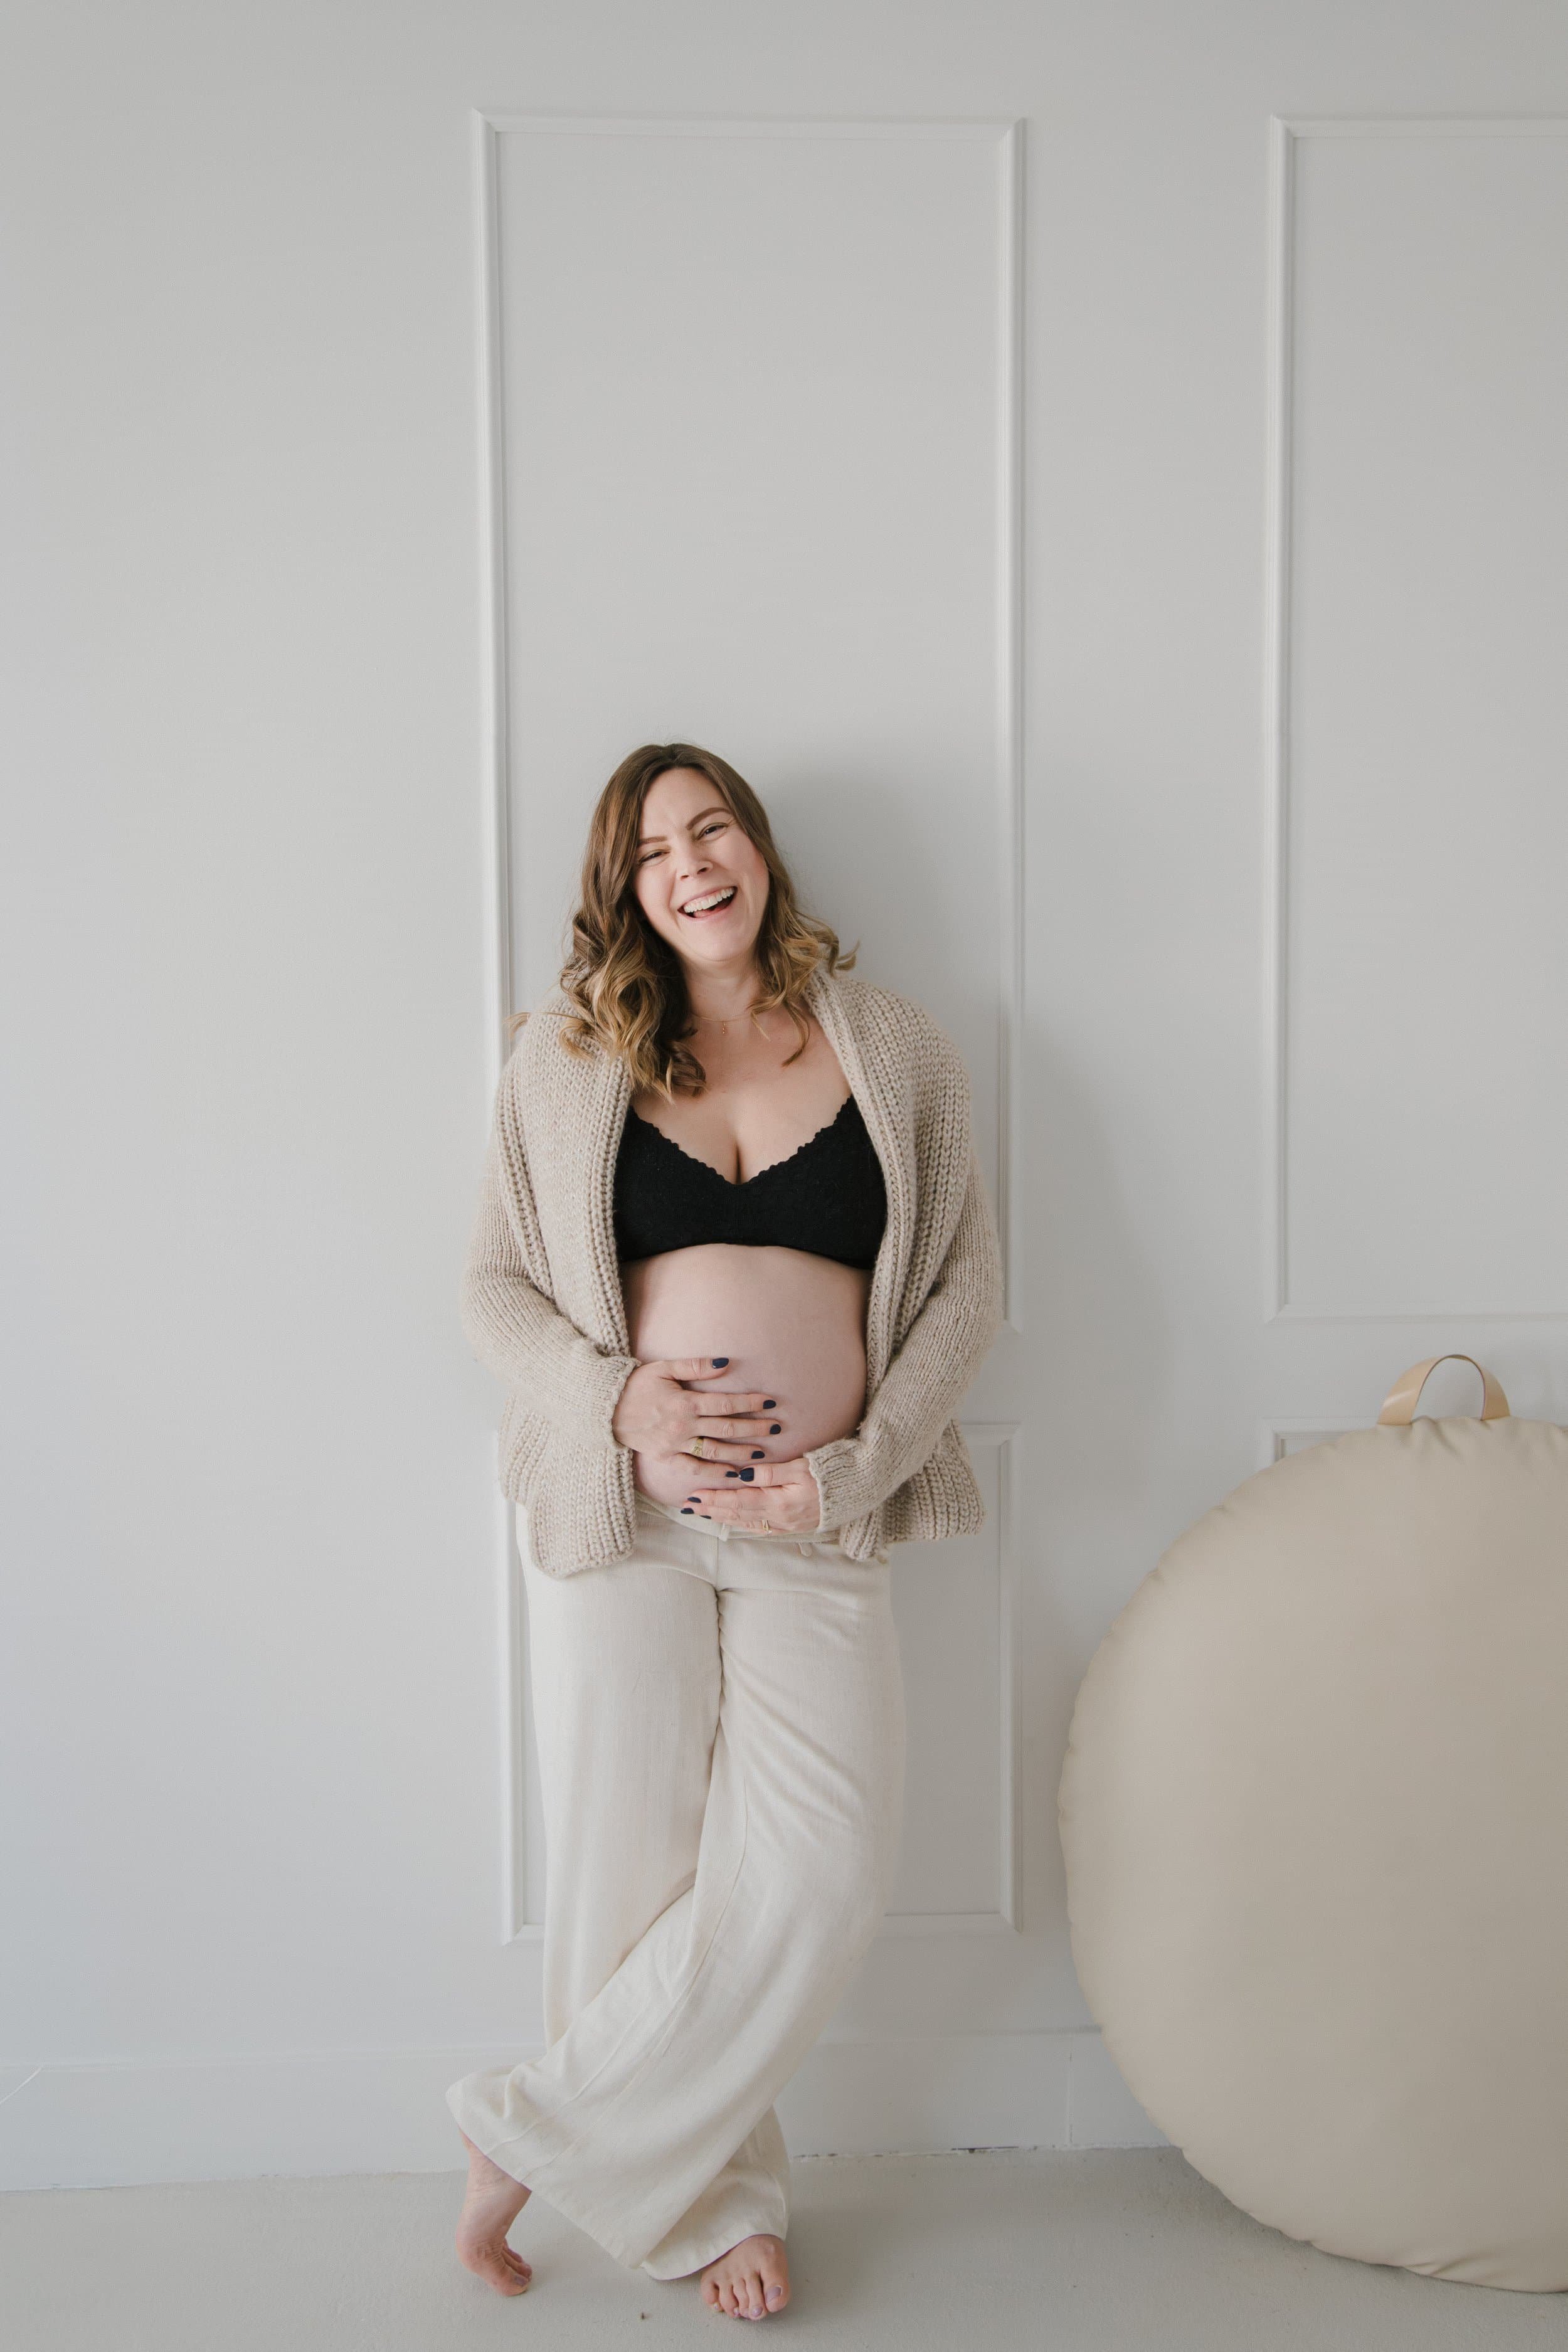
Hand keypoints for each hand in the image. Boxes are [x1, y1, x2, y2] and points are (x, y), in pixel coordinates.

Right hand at [611, 1355, 780, 1464]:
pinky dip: (715, 1474)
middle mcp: (683, 1426)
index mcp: (685, 1402)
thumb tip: (726, 1362)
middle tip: (776, 1428)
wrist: (606, 1409)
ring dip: (741, 1453)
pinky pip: (695, 1469)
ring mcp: (675, 1445)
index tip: (770, 1401)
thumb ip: (696, 1366)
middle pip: (726, 1428)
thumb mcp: (663, 1368)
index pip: (725, 1403)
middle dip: (754, 1428)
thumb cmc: (636, 1384)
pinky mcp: (666, 1458)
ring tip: (763, 1453)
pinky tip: (733, 1474)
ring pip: (715, 1452)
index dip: (749, 1402)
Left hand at [682, 1455, 822, 1533]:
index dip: (714, 1499)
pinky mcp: (792, 1526)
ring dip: (723, 1518)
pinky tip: (732, 1520)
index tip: (694, 1496)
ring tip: (703, 1513)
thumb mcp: (800, 1467)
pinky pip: (760, 1527)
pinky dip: (741, 1523)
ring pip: (746, 1523)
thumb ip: (770, 1472)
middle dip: (712, 1510)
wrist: (857, 1489)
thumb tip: (741, 1475)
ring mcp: (786, 1525)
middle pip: (737, 1514)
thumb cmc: (830, 1473)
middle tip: (689, 1506)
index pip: (738, 1501)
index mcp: (779, 1503)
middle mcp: (779, 1519)